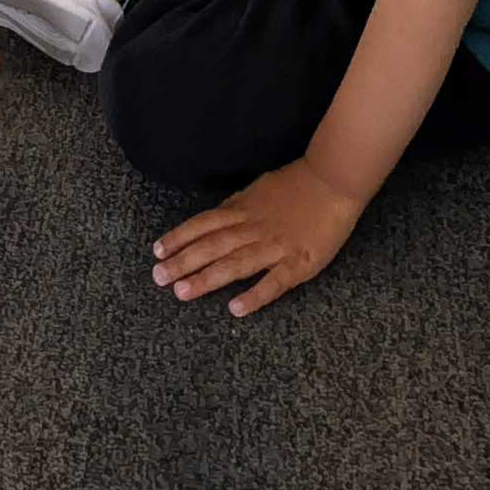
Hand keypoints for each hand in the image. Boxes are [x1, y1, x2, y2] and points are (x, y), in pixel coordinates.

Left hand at [151, 157, 364, 316]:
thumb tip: (211, 219)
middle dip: (183, 262)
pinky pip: (274, 282)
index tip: (156, 251)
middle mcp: (253, 228)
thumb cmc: (295, 185)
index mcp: (243, 210)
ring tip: (182, 293)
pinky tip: (235, 309)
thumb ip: (236, 207)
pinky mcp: (298, 263)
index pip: (204, 224)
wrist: (333, 181)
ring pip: (235, 264)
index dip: (179, 237)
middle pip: (212, 246)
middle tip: (158, 277)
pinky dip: (254, 295)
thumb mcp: (258, 190)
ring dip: (207, 278)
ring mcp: (275, 246)